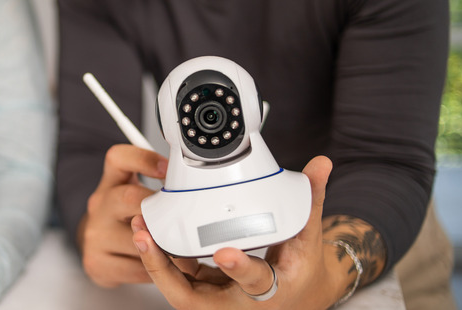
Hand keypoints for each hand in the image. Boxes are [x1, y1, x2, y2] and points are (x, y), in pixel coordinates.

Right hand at [78, 144, 168, 286]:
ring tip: (182, 250)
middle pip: (129, 197)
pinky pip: (135, 268)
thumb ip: (157, 183)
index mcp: (111, 182)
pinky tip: (163, 266)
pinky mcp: (97, 262)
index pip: (118, 158)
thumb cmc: (124, 216)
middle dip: (160, 209)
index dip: (144, 159)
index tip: (167, 168)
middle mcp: (99, 205)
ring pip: (136, 238)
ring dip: (164, 247)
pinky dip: (154, 269)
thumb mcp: (134, 191)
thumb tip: (193, 183)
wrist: (96, 244)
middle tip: (182, 218)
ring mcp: (95, 234)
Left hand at [131, 156, 348, 309]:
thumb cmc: (300, 270)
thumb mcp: (309, 237)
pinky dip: (162, 259)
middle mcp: (239, 303)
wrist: (295, 297)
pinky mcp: (203, 292)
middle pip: (194, 297)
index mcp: (272, 290)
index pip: (254, 281)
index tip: (222, 250)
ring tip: (141, 231)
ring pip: (179, 290)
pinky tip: (149, 235)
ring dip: (156, 263)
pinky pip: (178, 280)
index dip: (238, 267)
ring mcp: (217, 301)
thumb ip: (311, 199)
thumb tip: (321, 165)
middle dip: (165, 271)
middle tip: (148, 239)